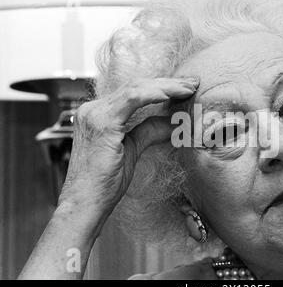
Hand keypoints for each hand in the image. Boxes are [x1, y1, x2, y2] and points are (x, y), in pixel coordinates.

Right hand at [59, 77, 198, 212]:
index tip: (184, 88)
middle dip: (168, 84)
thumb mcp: (133, 150)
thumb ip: (150, 131)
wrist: (85, 204)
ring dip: (166, 86)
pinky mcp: (101, 123)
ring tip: (189, 87)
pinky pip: (132, 99)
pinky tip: (172, 94)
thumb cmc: (104, 183)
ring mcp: (94, 114)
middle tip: (193, 82)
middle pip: (136, 86)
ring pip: (136, 88)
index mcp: (98, 114)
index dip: (161, 87)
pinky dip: (154, 94)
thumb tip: (174, 123)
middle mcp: (93, 109)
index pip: (134, 92)